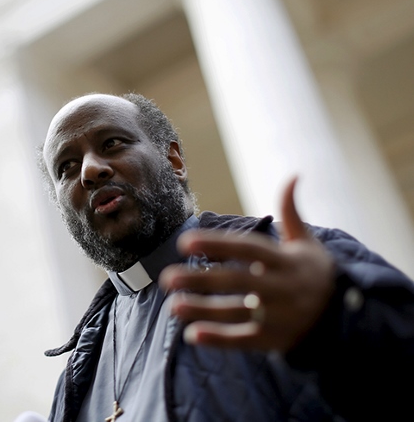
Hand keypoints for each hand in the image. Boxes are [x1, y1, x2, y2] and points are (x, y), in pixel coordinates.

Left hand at [159, 178, 335, 351]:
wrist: (347, 318)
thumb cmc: (315, 273)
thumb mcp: (306, 243)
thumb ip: (292, 212)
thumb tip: (293, 175)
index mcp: (286, 261)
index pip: (248, 249)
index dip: (218, 244)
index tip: (186, 241)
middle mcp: (282, 288)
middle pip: (237, 282)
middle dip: (202, 280)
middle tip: (167, 278)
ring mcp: (278, 316)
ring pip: (237, 312)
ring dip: (204, 310)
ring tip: (173, 306)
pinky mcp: (274, 339)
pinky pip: (244, 340)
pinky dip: (219, 339)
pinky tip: (192, 335)